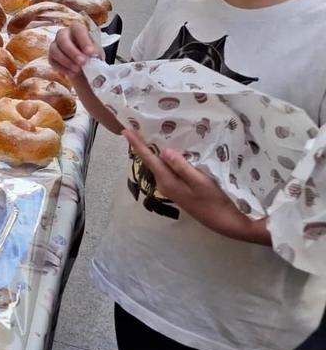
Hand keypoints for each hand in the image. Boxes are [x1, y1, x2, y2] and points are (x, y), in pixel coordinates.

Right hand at [48, 22, 101, 78]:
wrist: (84, 66)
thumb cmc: (90, 55)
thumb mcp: (95, 52)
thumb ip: (94, 52)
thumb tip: (92, 54)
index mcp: (76, 29)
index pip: (78, 30)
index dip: (83, 40)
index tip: (90, 52)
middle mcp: (63, 34)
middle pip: (63, 39)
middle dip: (72, 52)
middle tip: (82, 62)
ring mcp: (55, 45)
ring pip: (55, 50)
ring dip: (66, 61)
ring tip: (78, 70)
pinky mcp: (51, 57)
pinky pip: (53, 61)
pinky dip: (62, 68)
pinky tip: (72, 73)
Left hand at [122, 130, 269, 243]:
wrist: (224, 222)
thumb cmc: (214, 201)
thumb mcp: (200, 182)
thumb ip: (181, 166)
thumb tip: (164, 151)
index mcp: (167, 181)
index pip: (148, 158)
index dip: (136, 144)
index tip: (125, 131)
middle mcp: (164, 184)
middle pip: (150, 160)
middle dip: (142, 144)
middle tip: (137, 127)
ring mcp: (170, 187)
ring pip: (158, 165)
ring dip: (153, 151)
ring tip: (148, 134)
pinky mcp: (178, 188)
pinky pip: (166, 169)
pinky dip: (164, 159)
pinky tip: (167, 151)